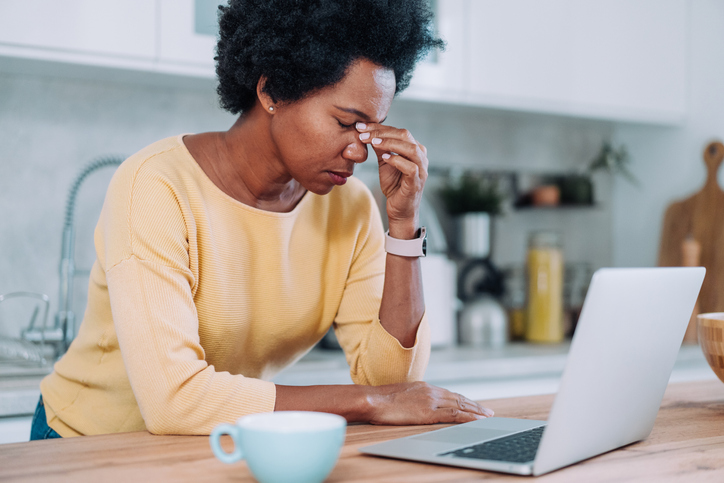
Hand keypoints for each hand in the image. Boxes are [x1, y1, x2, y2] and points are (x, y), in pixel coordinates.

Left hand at [356, 122, 427, 235]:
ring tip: (373, 142)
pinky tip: (384, 158)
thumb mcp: (384, 163)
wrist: (399, 209)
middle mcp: (420, 156)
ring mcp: (421, 169)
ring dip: (390, 143)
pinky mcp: (417, 182)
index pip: (397, 131)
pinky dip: (397, 160)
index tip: (360, 126)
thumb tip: (367, 132)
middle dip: (382, 132)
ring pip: (411, 148)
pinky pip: (411, 167)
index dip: (379, 127)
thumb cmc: (394, 185)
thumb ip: (380, 148)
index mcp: (413, 148)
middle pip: (404, 135)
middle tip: (363, 132)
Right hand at [366, 381, 493, 424]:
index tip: (474, 405)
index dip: (464, 400)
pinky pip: (454, 414)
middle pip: (458, 398)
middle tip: (488, 412)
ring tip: (487, 417)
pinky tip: (476, 420)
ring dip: (476, 411)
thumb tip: (416, 404)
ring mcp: (431, 401)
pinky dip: (468, 417)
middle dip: (475, 405)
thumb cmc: (381, 400)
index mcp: (424, 387)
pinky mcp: (429, 412)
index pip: (449, 394)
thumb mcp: (401, 395)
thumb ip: (413, 398)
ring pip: (460, 405)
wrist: (373, 400)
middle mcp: (431, 392)